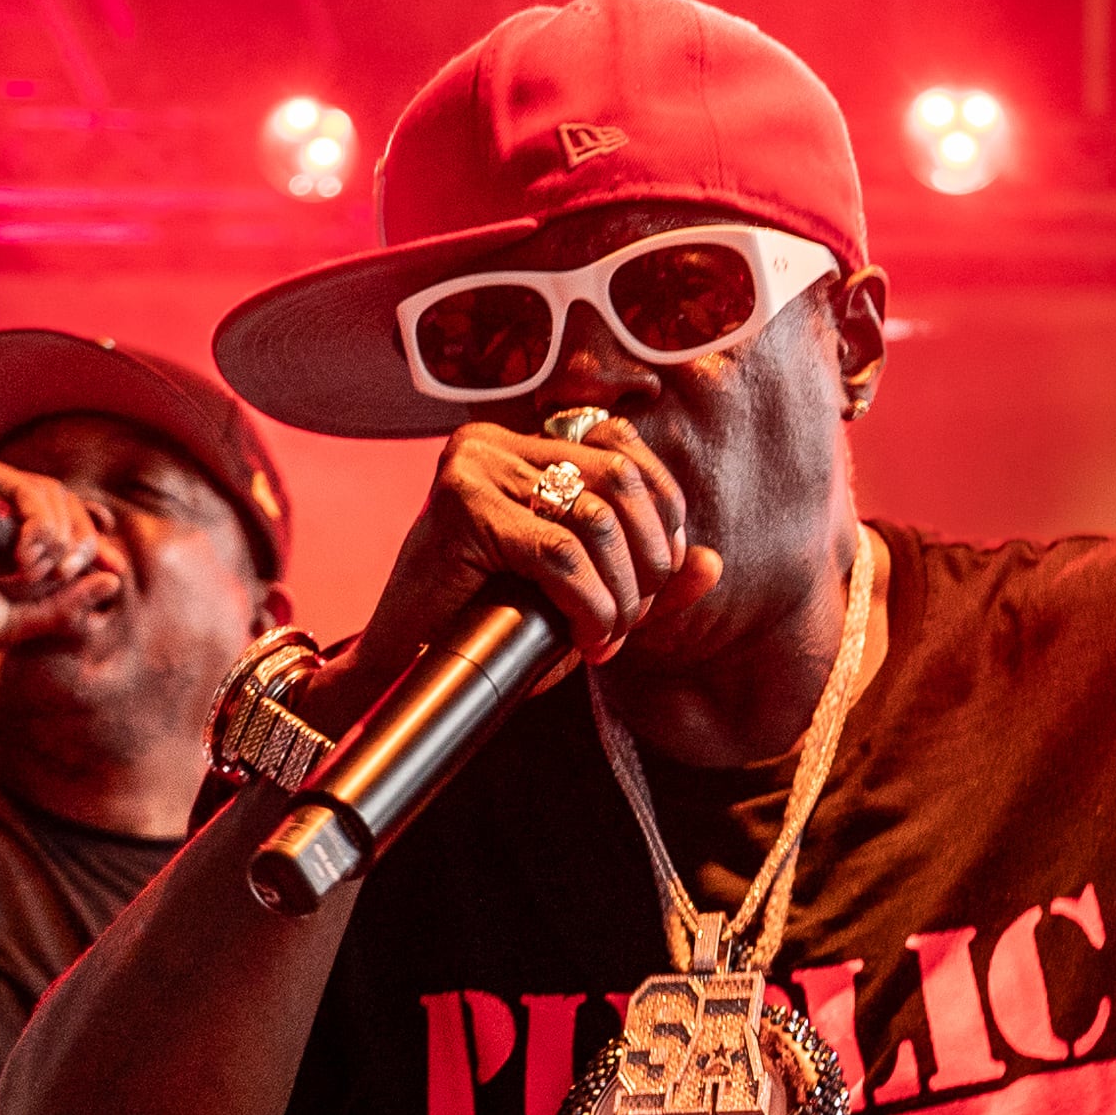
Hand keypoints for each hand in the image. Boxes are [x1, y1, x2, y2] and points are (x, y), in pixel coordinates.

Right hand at [0, 449, 123, 653]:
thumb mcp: (18, 621)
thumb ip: (64, 606)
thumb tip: (113, 581)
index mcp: (13, 536)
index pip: (70, 520)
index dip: (95, 536)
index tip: (113, 564)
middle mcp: (1, 508)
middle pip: (67, 503)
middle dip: (79, 542)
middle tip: (63, 573)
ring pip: (51, 494)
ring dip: (54, 538)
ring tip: (26, 573)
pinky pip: (22, 487)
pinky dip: (35, 523)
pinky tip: (23, 554)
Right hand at [339, 416, 710, 689]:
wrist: (402, 673)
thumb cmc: (486, 630)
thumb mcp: (580, 596)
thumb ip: (645, 576)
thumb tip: (713, 563)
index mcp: (521, 444)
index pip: (624, 451)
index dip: (662, 515)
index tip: (655, 581)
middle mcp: (494, 442)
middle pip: (620, 480)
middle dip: (646, 560)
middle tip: (630, 619)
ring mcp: (474, 468)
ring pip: (596, 518)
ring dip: (620, 592)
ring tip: (606, 636)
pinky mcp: (461, 508)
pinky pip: (560, 554)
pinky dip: (591, 604)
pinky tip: (587, 639)